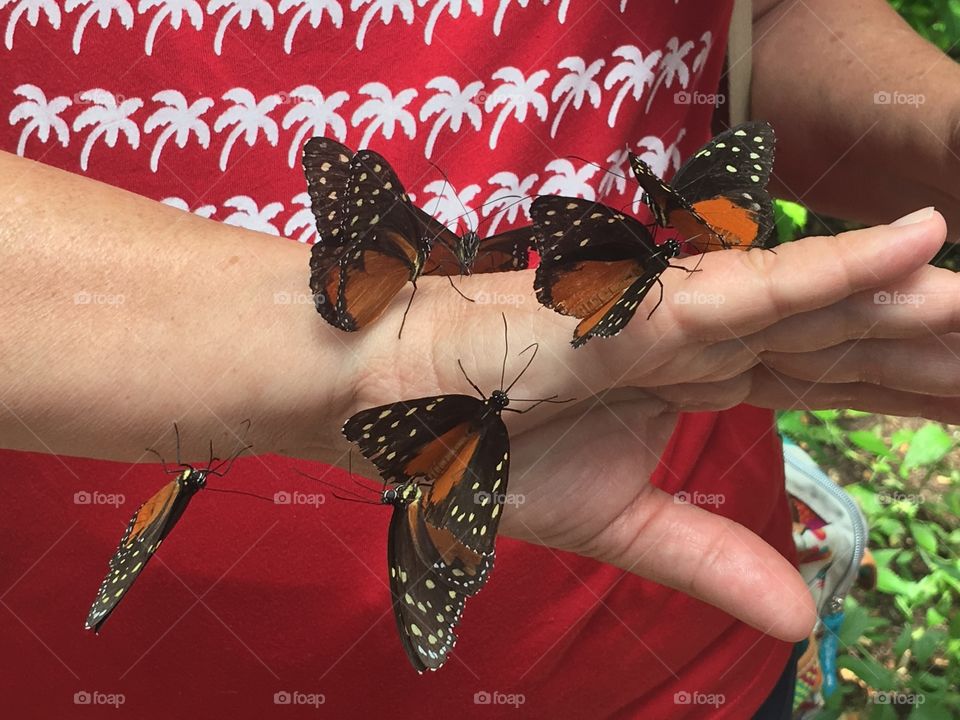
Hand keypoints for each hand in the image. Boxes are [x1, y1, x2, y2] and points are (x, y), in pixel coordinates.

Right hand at [332, 206, 952, 642]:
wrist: (389, 406)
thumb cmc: (482, 444)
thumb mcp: (616, 524)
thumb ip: (709, 556)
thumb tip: (801, 620)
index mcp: (692, 379)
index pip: (822, 382)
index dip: (903, 392)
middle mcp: (698, 340)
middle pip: (840, 346)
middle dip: (930, 357)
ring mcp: (673, 319)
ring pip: (818, 312)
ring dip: (914, 310)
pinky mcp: (638, 311)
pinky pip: (750, 293)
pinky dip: (833, 271)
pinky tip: (921, 252)